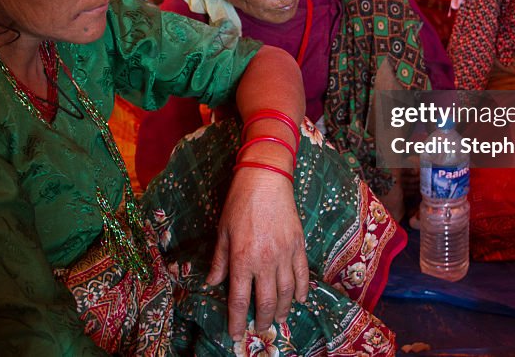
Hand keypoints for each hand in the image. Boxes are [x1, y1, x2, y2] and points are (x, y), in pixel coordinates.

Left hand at [206, 166, 308, 340]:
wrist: (266, 179)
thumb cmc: (239, 203)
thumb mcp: (222, 232)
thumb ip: (220, 261)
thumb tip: (212, 283)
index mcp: (242, 259)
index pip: (239, 299)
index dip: (236, 320)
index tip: (236, 334)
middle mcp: (265, 261)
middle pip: (265, 301)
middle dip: (262, 320)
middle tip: (259, 329)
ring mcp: (285, 254)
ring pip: (286, 292)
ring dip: (282, 309)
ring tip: (278, 319)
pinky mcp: (298, 246)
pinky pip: (302, 274)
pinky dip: (302, 290)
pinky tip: (299, 300)